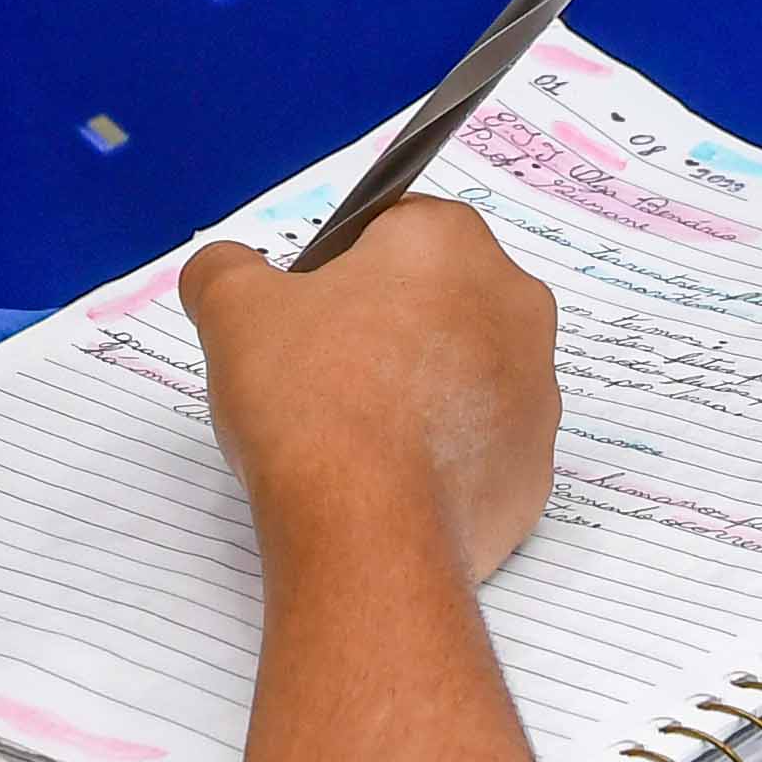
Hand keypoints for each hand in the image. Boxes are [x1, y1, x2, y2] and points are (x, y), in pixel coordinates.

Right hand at [186, 203, 558, 586]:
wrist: (367, 531)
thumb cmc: (312, 400)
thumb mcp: (233, 309)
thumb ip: (224, 268)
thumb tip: (225, 270)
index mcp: (452, 243)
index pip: (390, 230)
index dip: (338, 272)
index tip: (306, 318)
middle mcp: (514, 305)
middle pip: (434, 301)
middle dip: (385, 329)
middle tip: (322, 376)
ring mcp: (536, 393)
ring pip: (462, 375)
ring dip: (416, 392)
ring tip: (353, 434)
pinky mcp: (534, 470)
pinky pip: (479, 448)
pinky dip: (439, 458)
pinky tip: (387, 480)